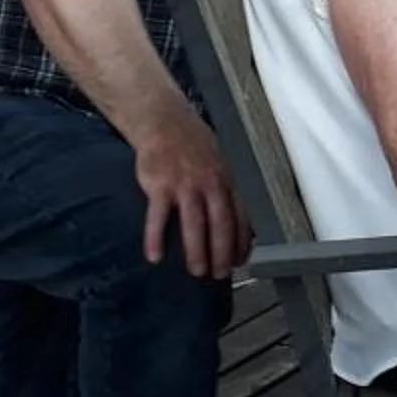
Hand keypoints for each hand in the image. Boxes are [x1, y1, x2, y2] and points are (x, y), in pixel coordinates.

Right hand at [135, 111, 249, 278]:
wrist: (165, 122)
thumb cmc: (193, 146)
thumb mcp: (219, 164)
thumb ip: (225, 191)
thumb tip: (237, 221)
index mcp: (226, 180)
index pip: (239, 215)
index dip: (241, 241)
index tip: (240, 261)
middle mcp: (209, 183)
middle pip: (221, 223)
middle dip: (222, 251)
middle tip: (220, 274)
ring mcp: (185, 184)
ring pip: (194, 223)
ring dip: (197, 249)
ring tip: (197, 270)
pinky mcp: (160, 185)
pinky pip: (159, 216)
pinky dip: (156, 237)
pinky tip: (155, 256)